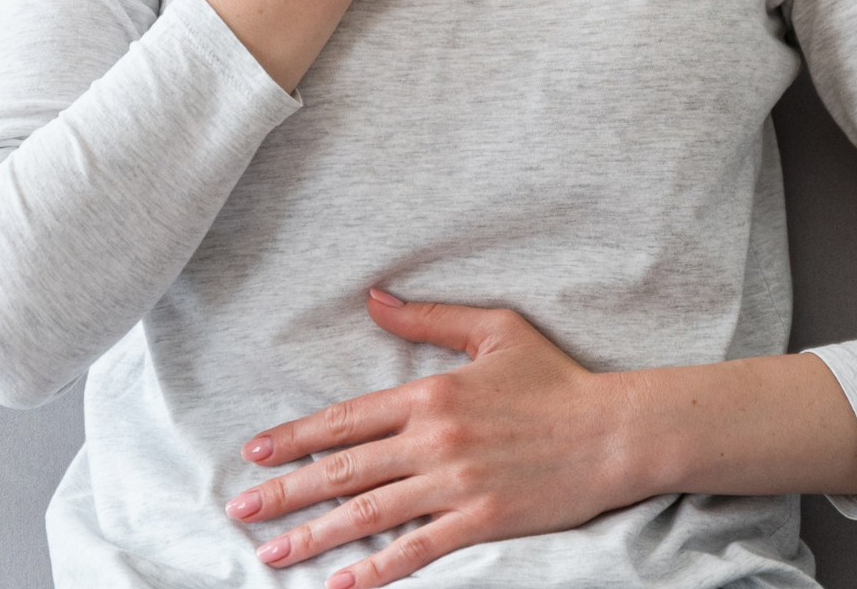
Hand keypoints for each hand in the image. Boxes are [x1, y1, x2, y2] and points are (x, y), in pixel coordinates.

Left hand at [224, 290, 649, 588]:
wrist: (615, 430)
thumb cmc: (557, 378)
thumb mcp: (493, 331)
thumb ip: (429, 318)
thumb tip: (374, 297)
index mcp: (430, 393)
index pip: (346, 418)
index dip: (295, 437)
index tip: (256, 452)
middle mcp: (434, 439)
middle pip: (344, 469)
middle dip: (286, 492)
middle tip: (241, 510)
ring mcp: (456, 483)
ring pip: (369, 512)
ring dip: (315, 534)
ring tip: (271, 552)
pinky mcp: (482, 519)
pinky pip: (418, 549)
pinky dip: (376, 570)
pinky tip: (342, 584)